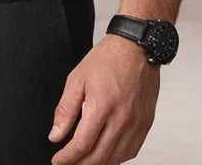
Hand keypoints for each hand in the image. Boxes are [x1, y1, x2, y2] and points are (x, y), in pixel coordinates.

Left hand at [48, 34, 160, 163]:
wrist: (136, 48)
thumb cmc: (107, 59)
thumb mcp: (77, 78)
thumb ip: (66, 110)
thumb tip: (56, 136)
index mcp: (102, 106)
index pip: (82, 145)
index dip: (67, 158)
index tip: (58, 160)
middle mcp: (121, 119)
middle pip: (98, 157)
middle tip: (68, 163)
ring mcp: (136, 123)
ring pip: (116, 158)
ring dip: (98, 164)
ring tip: (84, 161)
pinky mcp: (146, 124)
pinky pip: (131, 151)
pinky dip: (117, 158)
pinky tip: (106, 154)